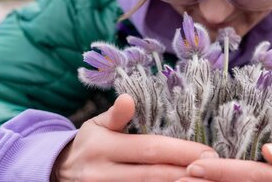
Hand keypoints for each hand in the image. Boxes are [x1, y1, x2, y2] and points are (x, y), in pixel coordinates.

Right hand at [52, 93, 218, 181]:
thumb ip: (115, 115)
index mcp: (103, 147)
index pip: (149, 150)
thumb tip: (127, 99)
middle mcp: (102, 174)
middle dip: (186, 172)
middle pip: (153, 175)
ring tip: (205, 181)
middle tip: (214, 168)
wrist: (57, 174)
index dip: (180, 151)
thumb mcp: (96, 125)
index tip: (208, 152)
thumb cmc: (89, 144)